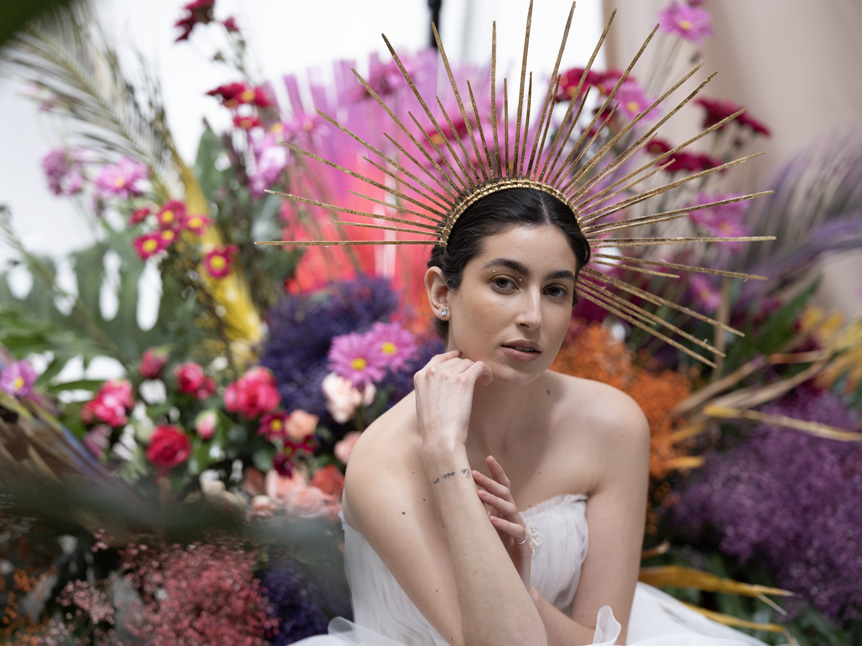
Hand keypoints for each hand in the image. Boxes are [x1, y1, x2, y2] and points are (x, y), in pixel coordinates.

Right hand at [414, 350, 492, 451]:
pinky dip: (486, 372)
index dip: (451, 356)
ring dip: (476, 371)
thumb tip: (445, 384)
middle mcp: (433, 372)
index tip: (460, 357)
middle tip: (475, 378)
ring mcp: (448, 374)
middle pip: (456, 361)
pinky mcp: (463, 380)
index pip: (438, 359)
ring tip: (483, 382)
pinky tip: (487, 381)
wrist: (440, 438)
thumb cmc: (434, 428)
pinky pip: (480, 366)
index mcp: (420, 376)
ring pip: (468, 363)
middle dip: (466, 368)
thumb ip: (431, 388)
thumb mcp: (424, 403)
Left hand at [474, 455, 531, 588]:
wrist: (514, 586)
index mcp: (505, 513)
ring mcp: (520, 530)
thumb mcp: (484, 534)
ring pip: (510, 508)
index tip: (488, 457)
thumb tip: (453, 502)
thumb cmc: (496, 557)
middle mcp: (514, 518)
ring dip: (494, 500)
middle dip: (490, 482)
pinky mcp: (524, 546)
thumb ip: (476, 518)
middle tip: (474, 473)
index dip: (497, 473)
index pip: (503, 488)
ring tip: (479, 494)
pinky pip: (516, 531)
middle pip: (505, 494)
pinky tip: (491, 520)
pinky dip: (503, 524)